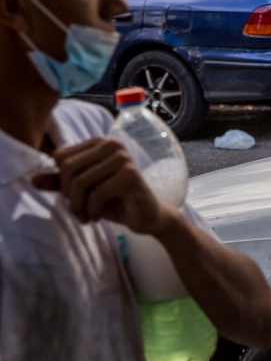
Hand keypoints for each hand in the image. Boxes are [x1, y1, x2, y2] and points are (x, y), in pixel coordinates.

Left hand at [49, 137, 174, 235]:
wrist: (148, 217)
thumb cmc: (116, 201)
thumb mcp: (84, 191)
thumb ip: (60, 183)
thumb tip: (33, 180)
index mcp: (100, 143)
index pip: (61, 157)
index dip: (61, 181)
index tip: (73, 197)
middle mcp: (112, 145)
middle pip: (68, 168)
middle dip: (68, 194)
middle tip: (78, 210)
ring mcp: (123, 159)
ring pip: (80, 182)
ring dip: (78, 206)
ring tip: (86, 216)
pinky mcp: (130, 176)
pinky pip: (97, 194)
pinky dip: (92, 210)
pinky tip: (98, 217)